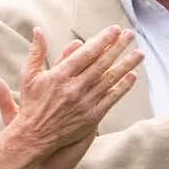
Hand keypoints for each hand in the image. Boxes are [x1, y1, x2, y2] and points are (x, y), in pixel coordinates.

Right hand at [0, 25, 142, 168]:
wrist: (33, 138)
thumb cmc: (31, 105)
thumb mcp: (29, 76)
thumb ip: (36, 52)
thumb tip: (38, 31)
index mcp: (59, 75)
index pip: (86, 53)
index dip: (102, 40)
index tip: (115, 30)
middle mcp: (74, 88)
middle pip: (102, 63)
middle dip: (118, 47)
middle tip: (131, 34)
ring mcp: (84, 103)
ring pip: (110, 79)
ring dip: (126, 65)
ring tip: (139, 53)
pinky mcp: (91, 117)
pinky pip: (110, 99)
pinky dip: (122, 87)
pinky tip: (133, 76)